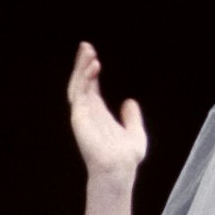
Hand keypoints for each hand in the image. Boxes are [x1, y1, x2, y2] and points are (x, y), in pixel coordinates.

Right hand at [67, 41, 147, 180]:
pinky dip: (85, 79)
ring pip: (78, 85)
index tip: (93, 55)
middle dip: (82, 64)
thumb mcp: (135, 132)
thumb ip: (132, 117)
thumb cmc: (126, 156)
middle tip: (86, 46)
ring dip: (82, 68)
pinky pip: (81, 93)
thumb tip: (130, 101)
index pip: (92, 86)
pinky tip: (93, 67)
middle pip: (82, 82)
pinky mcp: (80, 117)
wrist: (120, 169)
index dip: (91, 70)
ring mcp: (82, 113)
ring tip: (89, 53)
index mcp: (99, 112)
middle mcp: (89, 111)